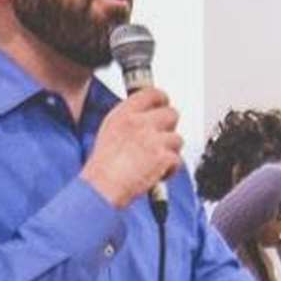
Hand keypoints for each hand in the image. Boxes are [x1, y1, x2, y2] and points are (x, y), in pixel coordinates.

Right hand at [82, 86, 184, 208]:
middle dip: (169, 128)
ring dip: (170, 151)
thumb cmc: (102, 167)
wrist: (103, 187)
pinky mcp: (162, 157)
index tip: (163, 104)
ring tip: (156, 162)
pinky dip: (170, 169)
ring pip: (177, 139)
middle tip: (162, 139)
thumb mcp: (109, 131)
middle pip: (171, 114)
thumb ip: (128, 120)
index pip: (151, 93)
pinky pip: (177, 159)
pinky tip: (158, 174)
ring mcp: (153, 139)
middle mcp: (140, 123)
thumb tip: (144, 117)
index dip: (162, 99)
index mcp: (124, 114)